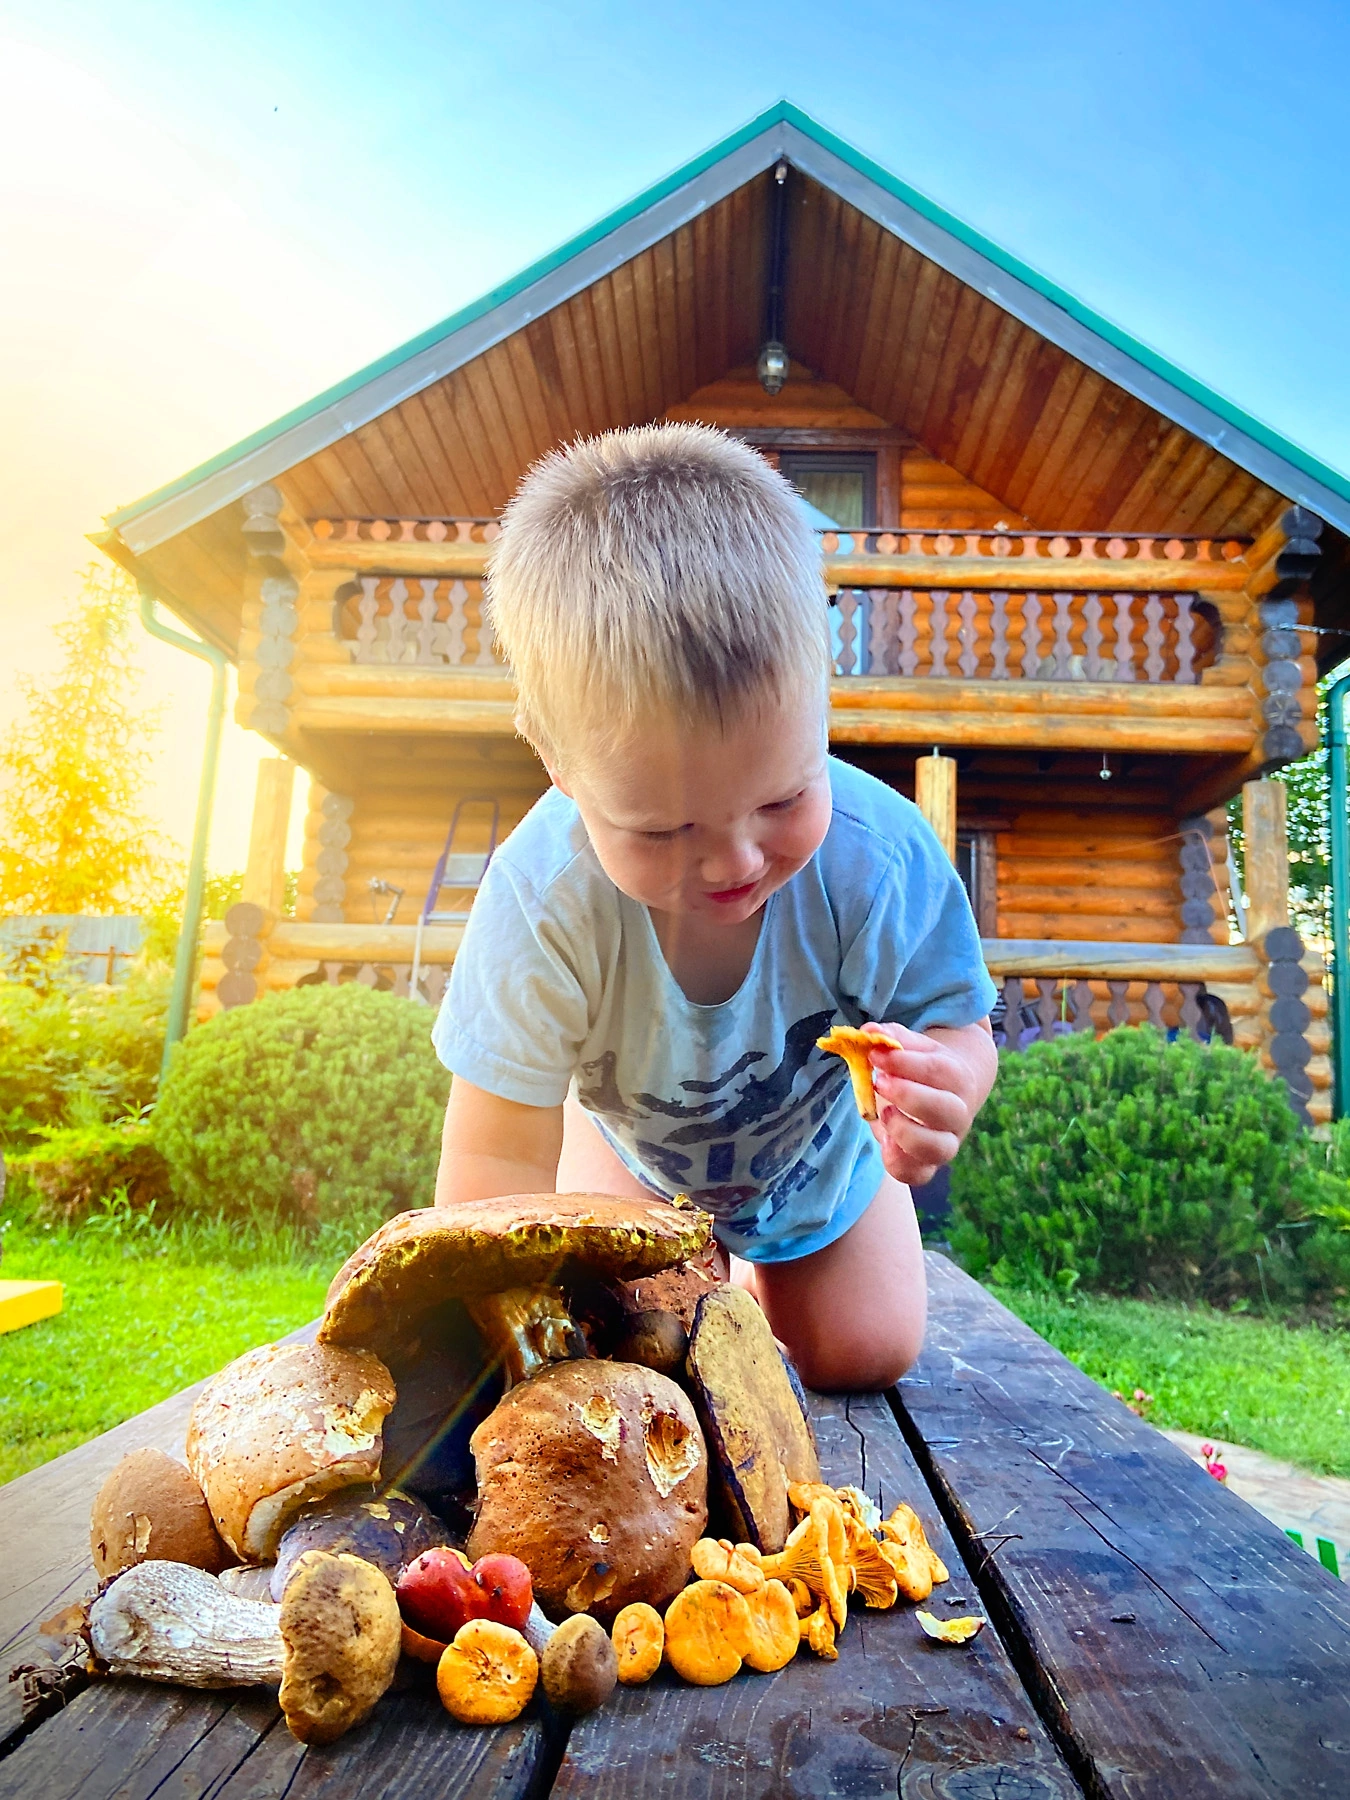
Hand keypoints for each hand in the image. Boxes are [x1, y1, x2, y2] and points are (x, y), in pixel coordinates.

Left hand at [860, 1019, 995, 1188]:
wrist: (941, 1096)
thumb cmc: (920, 1069)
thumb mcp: (911, 1048)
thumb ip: (891, 1038)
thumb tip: (869, 1031)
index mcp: (957, 1078)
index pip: (938, 1070)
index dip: (905, 1063)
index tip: (875, 1055)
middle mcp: (958, 1113)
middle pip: (946, 1110)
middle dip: (909, 1096)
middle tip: (879, 1082)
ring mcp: (946, 1142)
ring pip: (938, 1148)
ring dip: (906, 1132)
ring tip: (885, 1114)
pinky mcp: (928, 1166)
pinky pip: (918, 1176)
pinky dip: (899, 1164)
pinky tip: (884, 1142)